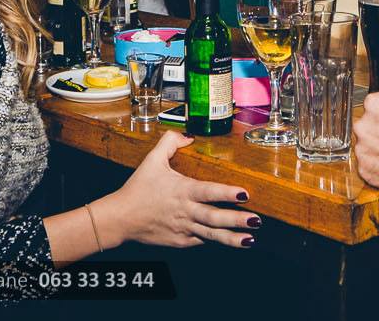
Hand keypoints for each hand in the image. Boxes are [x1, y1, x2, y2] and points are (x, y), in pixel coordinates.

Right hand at [98, 131, 256, 247]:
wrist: (121, 218)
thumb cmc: (137, 188)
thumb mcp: (152, 160)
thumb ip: (170, 142)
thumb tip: (188, 136)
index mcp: (182, 190)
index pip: (209, 192)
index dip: (227, 193)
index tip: (244, 194)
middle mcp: (186, 211)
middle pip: (215, 217)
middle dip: (237, 220)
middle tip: (257, 220)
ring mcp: (184, 228)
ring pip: (211, 235)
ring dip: (232, 238)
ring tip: (250, 240)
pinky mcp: (180, 241)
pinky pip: (201, 241)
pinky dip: (214, 241)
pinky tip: (231, 241)